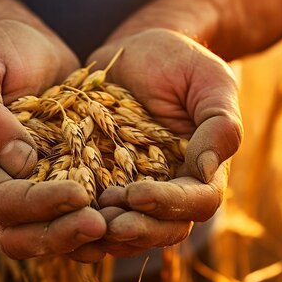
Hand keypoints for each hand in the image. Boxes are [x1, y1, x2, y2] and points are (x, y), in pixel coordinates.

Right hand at [0, 20, 106, 259]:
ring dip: (70, 240)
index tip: (79, 194)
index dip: (34, 203)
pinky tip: (114, 225)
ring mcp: (12, 190)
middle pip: (13, 230)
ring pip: (34, 237)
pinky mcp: (42, 188)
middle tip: (100, 226)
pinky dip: (81, 231)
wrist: (27, 48)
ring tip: (109, 231)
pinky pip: (58, 222)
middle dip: (56, 232)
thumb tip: (16, 162)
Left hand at [87, 28, 242, 256]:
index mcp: (204, 170)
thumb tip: (207, 171)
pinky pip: (96, 211)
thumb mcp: (210, 82)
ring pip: (130, 229)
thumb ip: (220, 125)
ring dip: (108, 232)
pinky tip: (62, 214)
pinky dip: (83, 219)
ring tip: (82, 220)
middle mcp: (172, 187)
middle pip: (164, 228)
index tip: (137, 193)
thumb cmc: (181, 62)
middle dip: (137, 229)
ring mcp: (137, 188)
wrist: (138, 49)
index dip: (169, 204)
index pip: (197, 202)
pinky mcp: (104, 181)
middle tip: (107, 222)